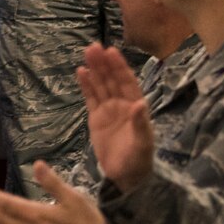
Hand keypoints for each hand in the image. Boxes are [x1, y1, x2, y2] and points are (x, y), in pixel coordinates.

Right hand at [79, 44, 156, 186]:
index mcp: (136, 108)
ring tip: (86, 53)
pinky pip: (91, 98)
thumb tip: (140, 104)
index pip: (127, 83)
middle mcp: (123, 105)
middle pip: (112, 80)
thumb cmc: (138, 161)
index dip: (119, 67)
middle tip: (93, 46)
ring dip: (94, 70)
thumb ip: (141, 124)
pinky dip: (86, 85)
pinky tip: (81, 72)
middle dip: (104, 63)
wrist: (126, 177)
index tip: (111, 52)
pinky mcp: (96, 118)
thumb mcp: (143, 144)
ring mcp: (109, 110)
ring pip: (101, 85)